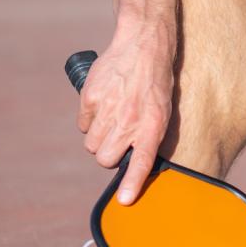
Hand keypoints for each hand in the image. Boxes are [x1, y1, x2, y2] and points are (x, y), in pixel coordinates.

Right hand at [78, 22, 174, 204]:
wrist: (142, 45)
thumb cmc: (156, 83)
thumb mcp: (163, 111)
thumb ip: (148, 137)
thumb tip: (135, 163)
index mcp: (153, 125)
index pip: (141, 162)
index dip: (131, 183)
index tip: (124, 200)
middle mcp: (129, 120)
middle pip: (105, 159)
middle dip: (109, 155)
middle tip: (117, 141)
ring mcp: (108, 110)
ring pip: (92, 145)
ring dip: (99, 139)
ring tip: (111, 121)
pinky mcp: (90, 98)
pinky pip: (83, 125)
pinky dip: (90, 120)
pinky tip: (102, 106)